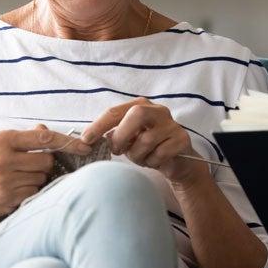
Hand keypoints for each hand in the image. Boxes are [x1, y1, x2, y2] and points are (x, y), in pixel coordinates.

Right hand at [0, 125, 90, 226]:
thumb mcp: (4, 145)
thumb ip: (29, 136)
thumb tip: (48, 130)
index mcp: (3, 140)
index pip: (44, 138)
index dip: (68, 142)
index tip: (85, 147)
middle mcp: (2, 159)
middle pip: (47, 161)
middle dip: (44, 164)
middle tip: (28, 166)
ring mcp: (5, 180)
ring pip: (42, 177)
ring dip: (37, 179)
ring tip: (19, 178)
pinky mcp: (8, 198)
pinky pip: (35, 192)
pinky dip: (31, 191)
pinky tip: (16, 189)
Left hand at [81, 98, 208, 186]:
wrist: (178, 160)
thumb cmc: (148, 146)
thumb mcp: (128, 138)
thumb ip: (114, 134)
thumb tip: (92, 139)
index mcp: (141, 105)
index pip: (116, 111)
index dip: (99, 125)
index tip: (85, 139)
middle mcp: (158, 110)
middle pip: (136, 114)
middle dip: (122, 135)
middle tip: (118, 150)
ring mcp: (171, 124)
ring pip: (146, 140)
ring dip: (138, 155)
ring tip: (142, 157)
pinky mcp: (182, 139)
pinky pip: (160, 153)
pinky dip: (152, 162)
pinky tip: (155, 161)